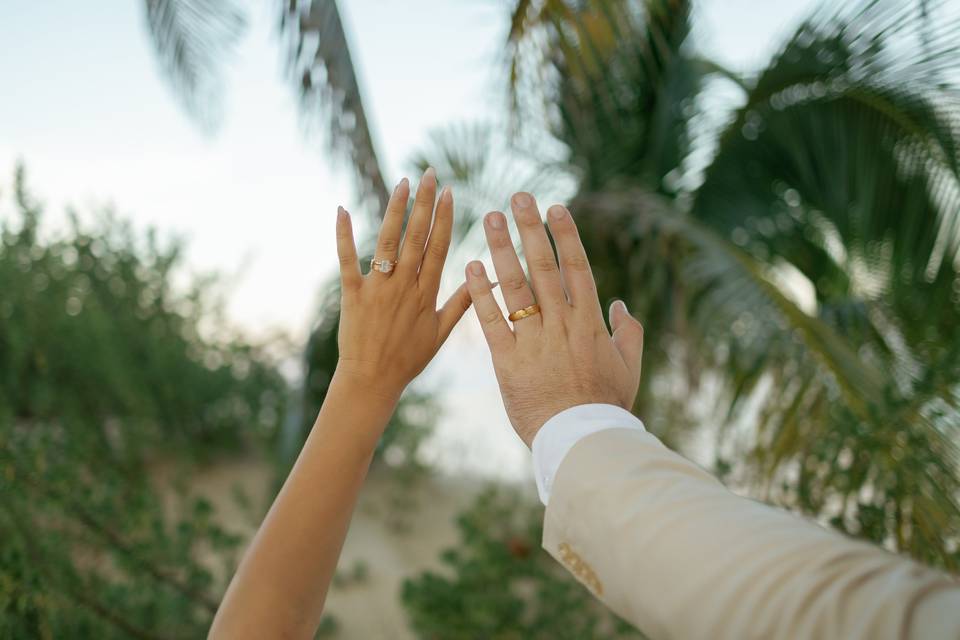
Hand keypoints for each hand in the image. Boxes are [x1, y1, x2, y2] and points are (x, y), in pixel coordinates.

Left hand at [335, 168, 471, 400]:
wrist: (372, 380)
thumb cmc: (408, 359)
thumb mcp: (441, 332)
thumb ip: (463, 303)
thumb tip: (486, 280)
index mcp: (427, 293)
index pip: (438, 247)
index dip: (445, 218)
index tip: (451, 192)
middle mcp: (404, 286)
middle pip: (416, 237)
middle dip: (424, 203)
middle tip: (429, 174)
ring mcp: (378, 289)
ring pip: (387, 242)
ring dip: (394, 210)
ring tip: (402, 183)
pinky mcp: (352, 295)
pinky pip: (347, 260)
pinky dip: (343, 235)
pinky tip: (342, 209)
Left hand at [465, 192, 643, 446]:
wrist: (581, 440)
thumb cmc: (606, 406)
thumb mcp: (629, 368)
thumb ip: (628, 334)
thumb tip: (621, 305)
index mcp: (589, 322)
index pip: (576, 269)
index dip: (565, 236)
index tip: (555, 208)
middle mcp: (561, 323)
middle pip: (543, 267)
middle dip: (530, 229)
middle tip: (517, 198)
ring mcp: (534, 340)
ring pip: (515, 286)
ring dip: (501, 248)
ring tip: (488, 218)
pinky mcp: (508, 361)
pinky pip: (492, 320)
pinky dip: (480, 293)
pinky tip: (470, 266)